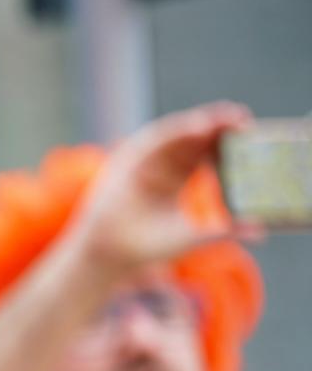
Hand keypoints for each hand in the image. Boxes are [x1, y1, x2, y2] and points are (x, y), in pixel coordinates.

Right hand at [67, 101, 254, 281]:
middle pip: (194, 139)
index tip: (250, 135)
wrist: (111, 253)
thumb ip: (224, 230)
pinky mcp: (129, 160)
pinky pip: (156, 139)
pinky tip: (198, 125)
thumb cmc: (148, 246)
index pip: (205, 154)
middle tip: (244, 119)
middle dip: (218, 127)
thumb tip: (260, 231)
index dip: (226, 144)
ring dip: (201, 122)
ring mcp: (145, 162)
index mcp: (176, 180)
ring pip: (178, 134)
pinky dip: (177, 130)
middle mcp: (161, 166)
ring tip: (225, 117)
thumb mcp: (193, 234)